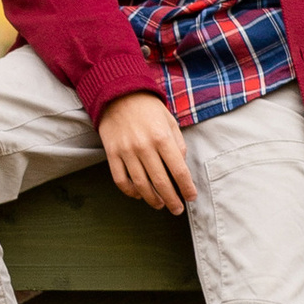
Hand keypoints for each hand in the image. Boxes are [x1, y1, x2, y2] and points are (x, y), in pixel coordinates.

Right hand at [98, 90, 195, 213]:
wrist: (118, 94)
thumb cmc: (148, 108)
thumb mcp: (170, 121)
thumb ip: (178, 144)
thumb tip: (181, 167)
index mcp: (162, 138)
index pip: (178, 170)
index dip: (186, 187)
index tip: (191, 197)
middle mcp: (144, 146)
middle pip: (161, 182)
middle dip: (172, 200)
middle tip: (177, 209)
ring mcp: (126, 151)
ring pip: (141, 185)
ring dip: (152, 199)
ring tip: (160, 205)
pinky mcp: (112, 154)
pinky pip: (121, 180)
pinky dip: (130, 191)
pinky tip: (139, 195)